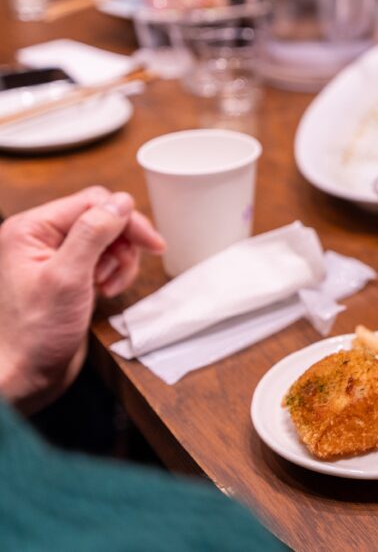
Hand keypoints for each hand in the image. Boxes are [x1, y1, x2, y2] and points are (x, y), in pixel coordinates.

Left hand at [0, 187, 164, 412]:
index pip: (93, 202)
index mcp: (31, 229)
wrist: (24, 375)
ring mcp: (53, 257)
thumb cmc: (33, 333)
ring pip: (106, 239)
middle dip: (123, 244)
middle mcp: (40, 238)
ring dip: (119, 261)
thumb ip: (93, 233)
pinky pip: (101, 259)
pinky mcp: (66, 275)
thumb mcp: (67, 278)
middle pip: (102, 218)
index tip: (152, 244)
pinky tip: (105, 292)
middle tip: (129, 271)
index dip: (126, 221)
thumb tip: (121, 202)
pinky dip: (112, 273)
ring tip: (109, 287)